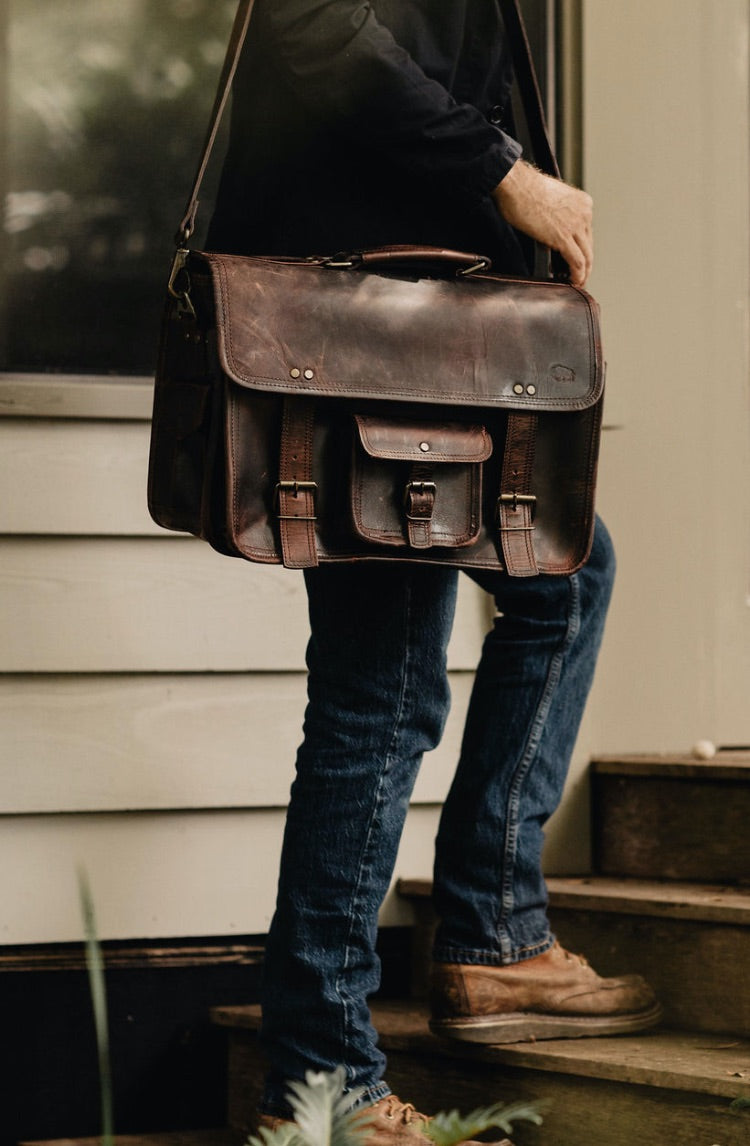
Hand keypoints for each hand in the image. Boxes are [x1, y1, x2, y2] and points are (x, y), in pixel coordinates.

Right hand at [492, 160, 592, 286]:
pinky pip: (577, 262)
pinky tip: (572, 281)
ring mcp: (576, 225)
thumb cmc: (523, 189)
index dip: (581, 249)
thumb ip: (555, 217)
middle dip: (585, 264)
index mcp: (582, 202)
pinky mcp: (564, 237)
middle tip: (578, 276)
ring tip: (576, 283)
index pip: (586, 232)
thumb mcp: (549, 201)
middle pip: (589, 246)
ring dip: (583, 273)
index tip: (574, 260)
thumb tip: (550, 237)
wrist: (515, 184)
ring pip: (587, 256)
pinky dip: (577, 275)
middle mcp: (584, 212)